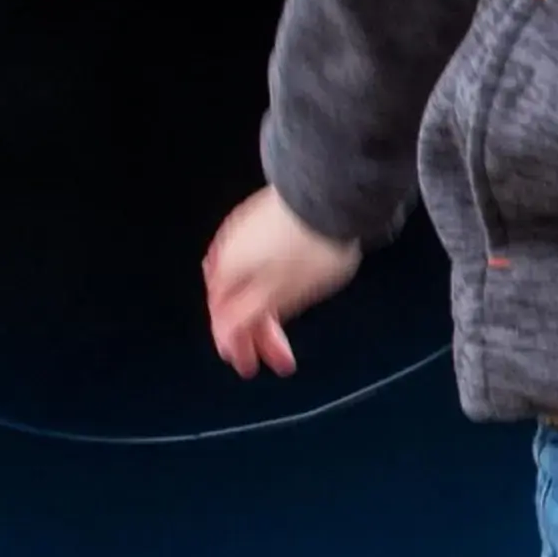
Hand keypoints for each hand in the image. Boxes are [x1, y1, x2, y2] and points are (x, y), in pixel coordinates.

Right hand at [201, 186, 362, 377]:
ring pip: (250, 283)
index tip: (251, 366)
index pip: (225, 319)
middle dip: (257, 334)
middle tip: (279, 359)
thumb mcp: (280, 291)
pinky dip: (271, 287)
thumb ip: (249, 315)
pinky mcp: (269, 220)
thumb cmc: (311, 245)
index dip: (238, 346)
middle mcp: (230, 249)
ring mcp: (249, 232)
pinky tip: (285, 296)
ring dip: (267, 313)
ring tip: (286, 333)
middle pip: (237, 301)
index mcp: (229, 270)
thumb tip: (224, 335)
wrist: (333, 190)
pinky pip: (260, 264)